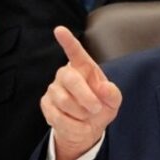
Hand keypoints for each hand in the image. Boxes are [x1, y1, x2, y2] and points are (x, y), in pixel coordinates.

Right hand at [41, 26, 121, 159]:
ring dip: (81, 114)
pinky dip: (73, 125)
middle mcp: (65, 74)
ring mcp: (53, 89)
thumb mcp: (113, 101)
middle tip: (96, 108)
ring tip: (86, 116)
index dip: (67, 41)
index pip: (75, 51)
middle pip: (71, 79)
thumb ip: (112, 93)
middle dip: (86, 97)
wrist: (86, 129)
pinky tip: (77, 124)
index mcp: (83, 67)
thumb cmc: (100, 108)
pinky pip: (58, 116)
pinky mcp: (46, 104)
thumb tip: (103, 88)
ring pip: (64, 101)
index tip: (59, 29)